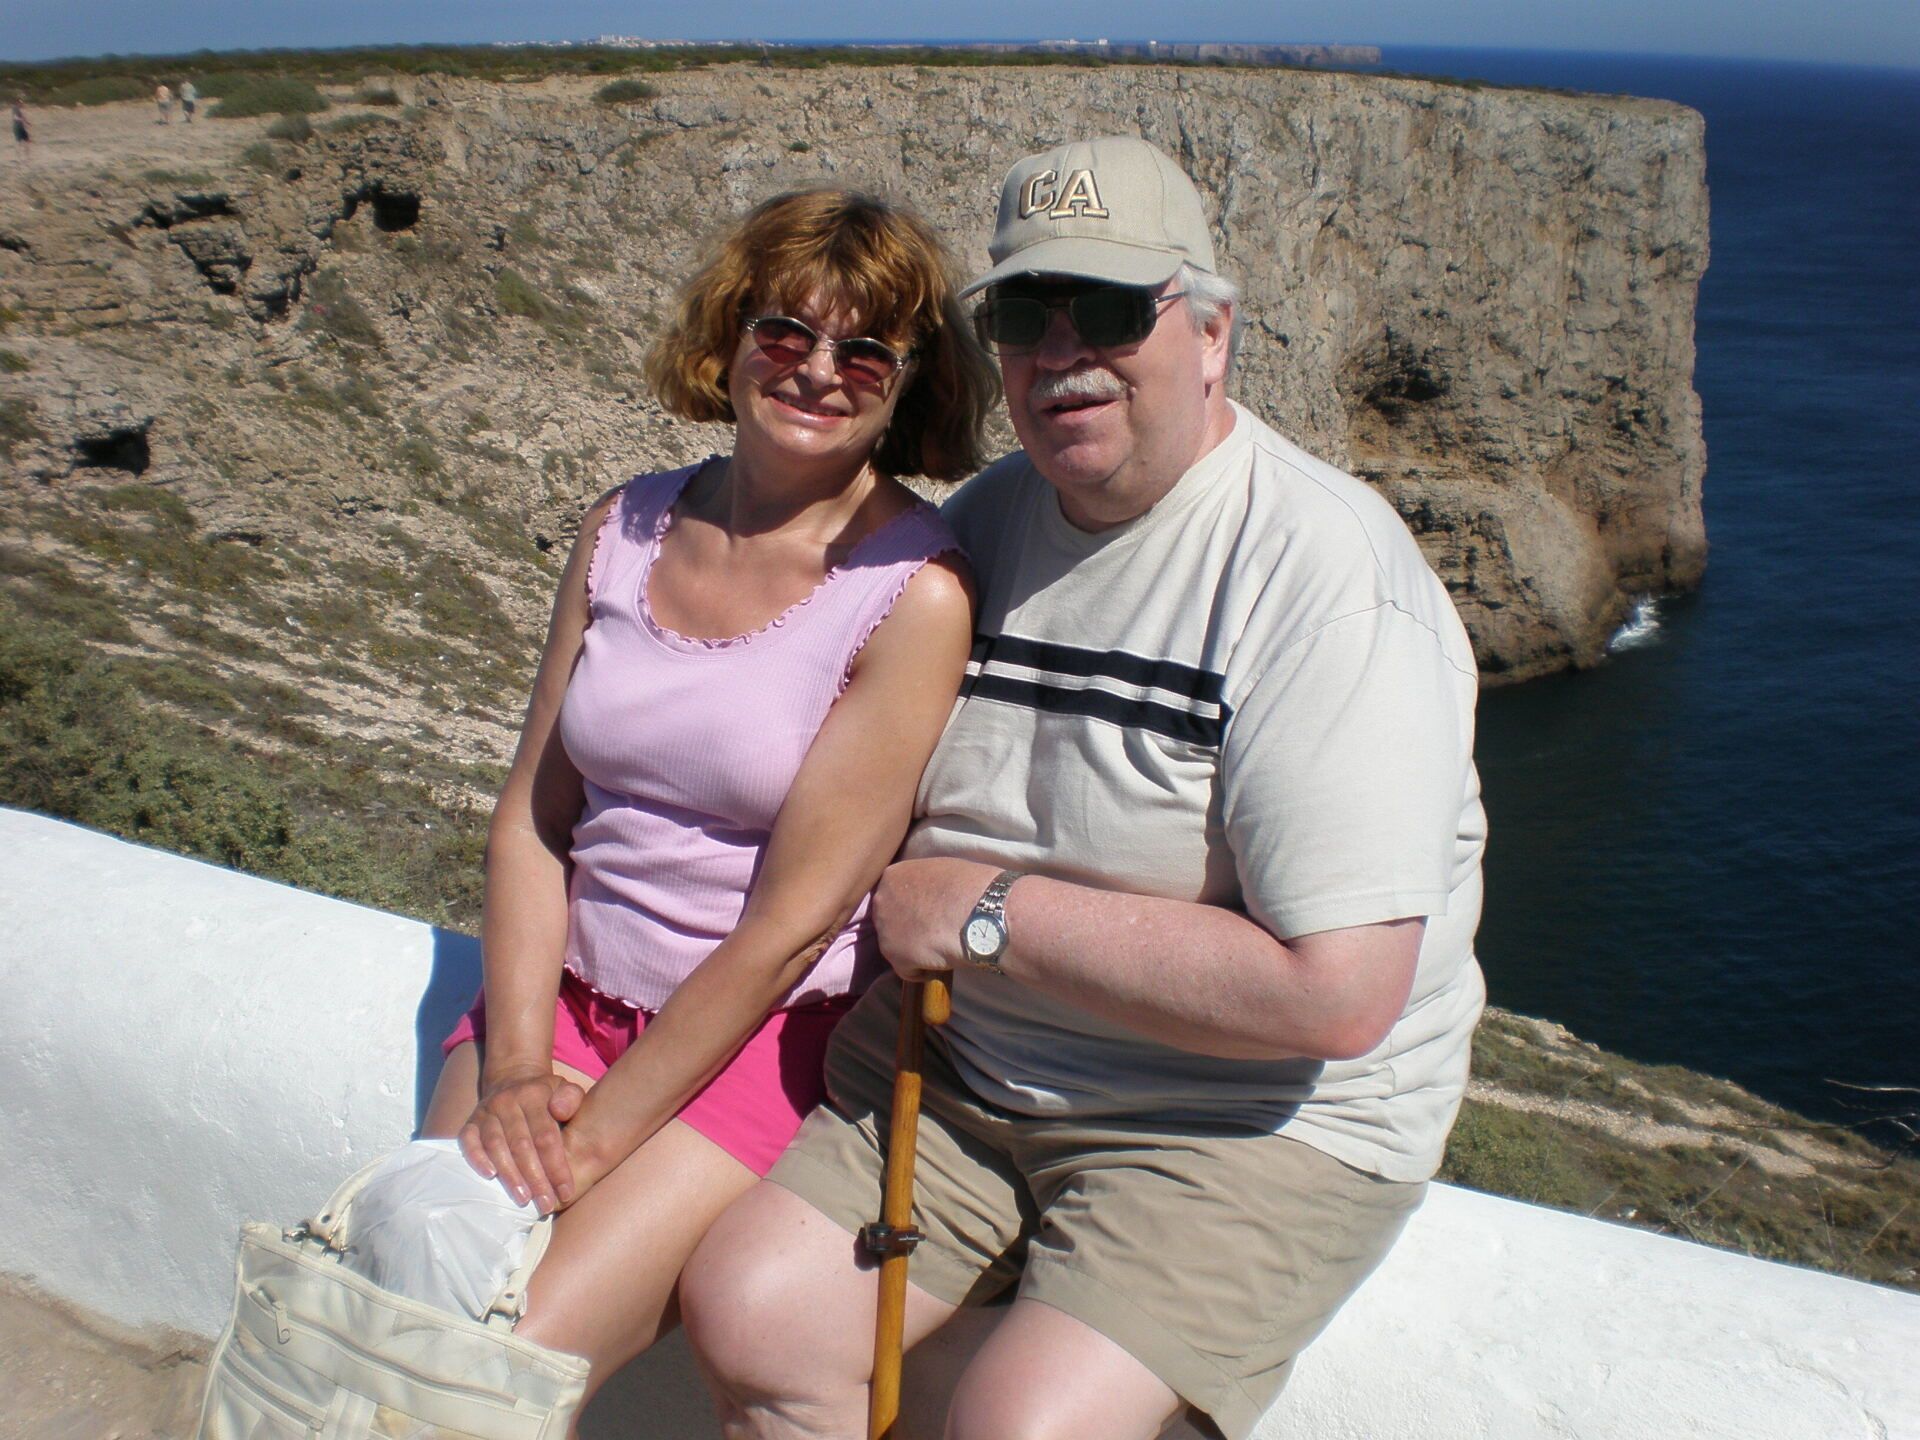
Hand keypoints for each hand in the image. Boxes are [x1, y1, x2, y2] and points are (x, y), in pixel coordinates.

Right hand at [457, 1067, 586, 1214]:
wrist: (512, 1080)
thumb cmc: (546, 1096)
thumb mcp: (565, 1089)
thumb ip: (572, 1099)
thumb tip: (560, 1111)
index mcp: (534, 1095)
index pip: (546, 1135)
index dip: (557, 1166)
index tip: (566, 1192)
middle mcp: (508, 1102)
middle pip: (522, 1145)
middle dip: (536, 1178)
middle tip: (545, 1204)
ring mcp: (487, 1112)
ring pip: (497, 1146)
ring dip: (509, 1175)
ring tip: (523, 1199)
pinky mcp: (470, 1123)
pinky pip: (469, 1142)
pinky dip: (476, 1158)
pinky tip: (489, 1176)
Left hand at [872, 857, 998, 978]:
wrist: (982, 913)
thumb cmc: (970, 886)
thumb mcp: (941, 869)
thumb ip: (924, 881)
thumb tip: (928, 891)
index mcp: (892, 876)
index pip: (894, 895)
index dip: (911, 906)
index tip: (928, 911)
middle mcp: (881, 902)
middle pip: (890, 920)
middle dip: (907, 927)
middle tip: (932, 931)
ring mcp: (885, 931)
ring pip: (896, 946)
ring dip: (915, 950)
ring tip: (940, 948)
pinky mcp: (896, 957)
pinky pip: (907, 969)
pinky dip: (922, 970)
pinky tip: (941, 963)